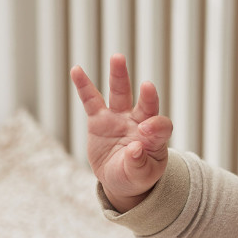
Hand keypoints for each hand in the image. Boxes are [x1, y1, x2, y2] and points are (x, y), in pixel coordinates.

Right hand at [69, 54, 172, 211]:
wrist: (120, 179)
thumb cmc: (136, 175)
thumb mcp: (141, 176)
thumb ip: (139, 164)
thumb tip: (135, 149)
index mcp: (155, 137)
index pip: (161, 126)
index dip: (155, 127)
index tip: (146, 132)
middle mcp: (139, 121)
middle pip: (145, 103)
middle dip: (147, 93)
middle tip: (147, 85)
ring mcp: (119, 118)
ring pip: (120, 93)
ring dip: (119, 76)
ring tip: (118, 57)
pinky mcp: (99, 119)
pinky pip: (91, 100)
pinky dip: (84, 86)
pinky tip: (76, 70)